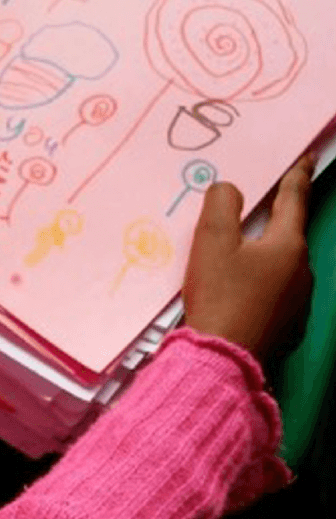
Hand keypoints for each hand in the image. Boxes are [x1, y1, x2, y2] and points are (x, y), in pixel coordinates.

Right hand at [182, 155, 314, 361]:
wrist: (223, 359)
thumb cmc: (220, 295)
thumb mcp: (212, 240)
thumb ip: (221, 203)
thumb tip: (230, 191)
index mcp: (288, 245)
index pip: (294, 199)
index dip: (297, 176)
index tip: (307, 159)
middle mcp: (302, 272)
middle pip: (286, 235)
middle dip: (271, 222)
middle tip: (251, 212)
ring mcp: (299, 303)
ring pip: (281, 266)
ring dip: (263, 257)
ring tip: (236, 258)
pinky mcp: (289, 327)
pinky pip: (276, 293)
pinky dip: (261, 284)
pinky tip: (240, 292)